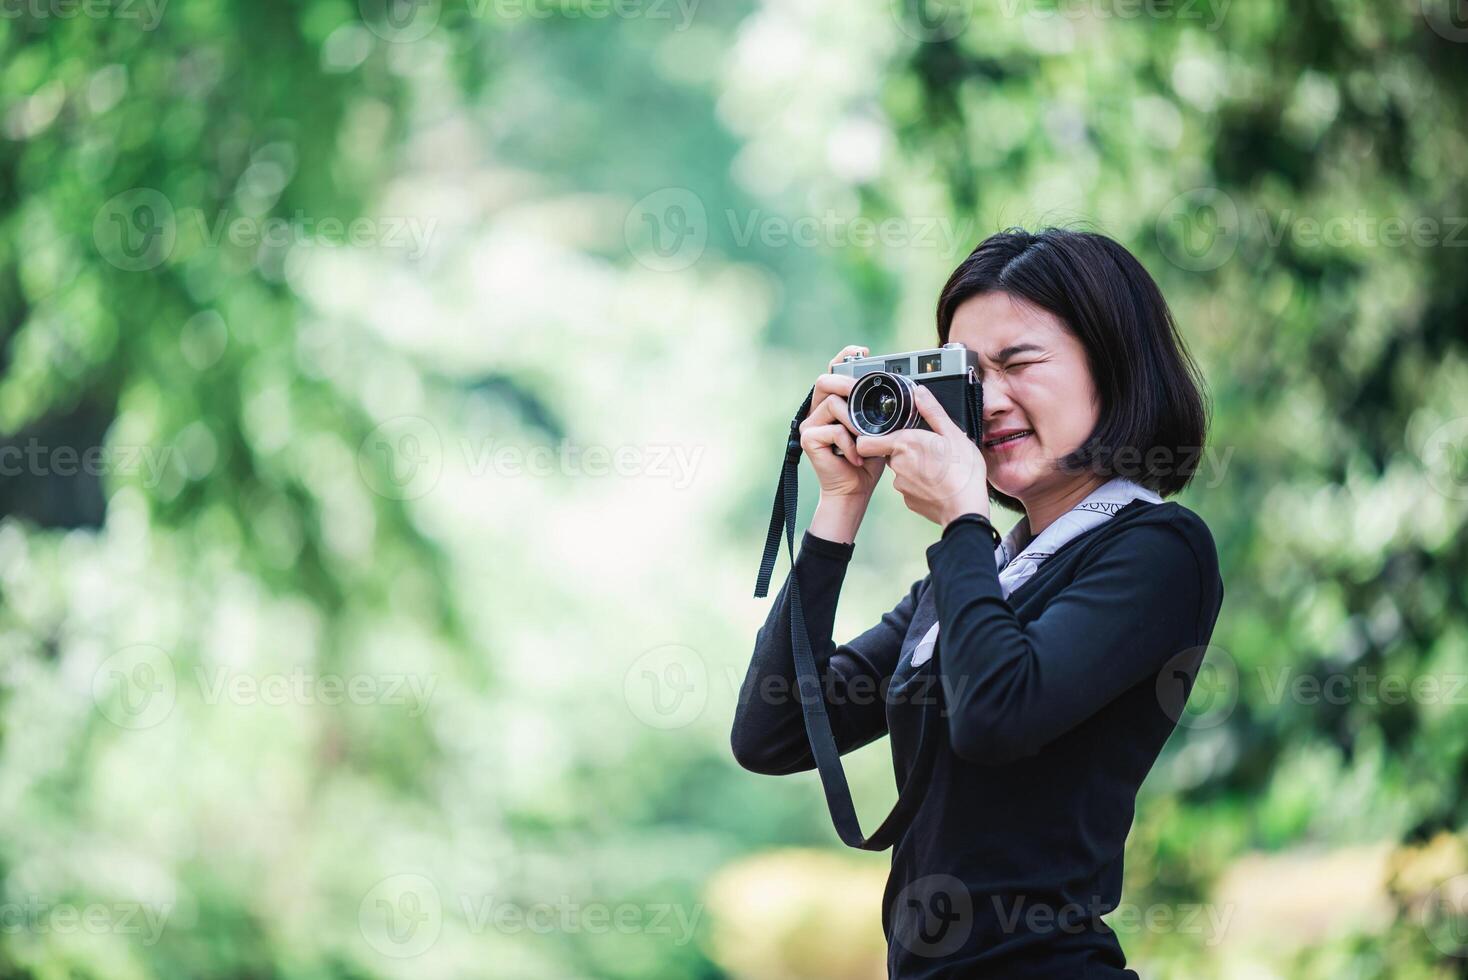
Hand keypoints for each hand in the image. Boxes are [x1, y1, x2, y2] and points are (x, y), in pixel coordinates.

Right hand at [798, 345, 887, 501]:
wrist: (854, 490)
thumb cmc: (866, 460)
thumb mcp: (876, 428)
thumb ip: (874, 409)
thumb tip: (893, 388)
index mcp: (832, 404)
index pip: (833, 372)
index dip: (844, 357)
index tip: (863, 351)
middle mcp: (816, 410)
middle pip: (824, 381)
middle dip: (847, 383)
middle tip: (862, 393)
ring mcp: (809, 424)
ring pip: (833, 404)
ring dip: (854, 422)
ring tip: (863, 441)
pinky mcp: (808, 438)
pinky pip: (833, 429)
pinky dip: (850, 443)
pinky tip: (855, 457)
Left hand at [854, 384, 990, 526]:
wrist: (966, 509)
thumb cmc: (962, 471)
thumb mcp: (952, 434)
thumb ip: (932, 411)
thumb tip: (919, 392)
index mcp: (904, 444)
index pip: (866, 442)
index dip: (871, 438)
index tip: (885, 434)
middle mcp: (897, 465)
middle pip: (891, 453)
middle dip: (906, 450)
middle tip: (929, 450)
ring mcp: (901, 486)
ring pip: (902, 471)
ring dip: (915, 468)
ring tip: (938, 468)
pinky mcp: (909, 501)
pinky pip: (910, 488)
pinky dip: (921, 485)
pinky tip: (938, 484)